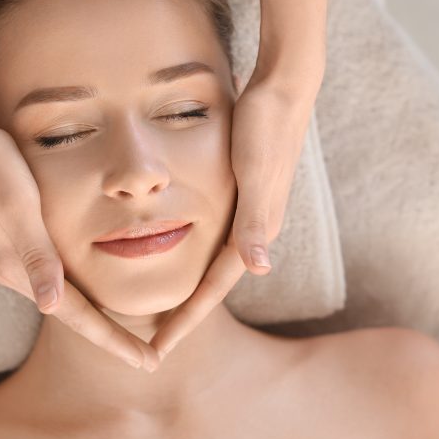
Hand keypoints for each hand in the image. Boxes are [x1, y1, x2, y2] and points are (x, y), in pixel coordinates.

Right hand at [0, 112, 158, 370]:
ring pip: (63, 299)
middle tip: (148, 359)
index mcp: (18, 269)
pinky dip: (79, 292)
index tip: (146, 362)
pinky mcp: (11, 241)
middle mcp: (14, 271)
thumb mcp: (19, 208)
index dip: (114, 340)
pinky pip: (53, 278)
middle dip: (111, 339)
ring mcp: (11, 258)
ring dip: (96, 319)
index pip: (77, 316)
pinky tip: (90, 289)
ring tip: (127, 334)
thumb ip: (35, 256)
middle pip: (73, 316)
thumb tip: (50, 306)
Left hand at [150, 70, 319, 359]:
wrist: (286, 87)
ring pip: (212, 262)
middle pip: (213, 283)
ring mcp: (250, 211)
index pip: (215, 288)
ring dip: (189, 287)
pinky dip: (193, 254)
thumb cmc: (267, 126)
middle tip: (152, 344)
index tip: (158, 350)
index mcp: (256, 229)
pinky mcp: (243, 192)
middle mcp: (255, 227)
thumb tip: (260, 269)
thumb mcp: (256, 172)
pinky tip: (176, 252)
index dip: (187, 320)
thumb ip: (257, 220)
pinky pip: (213, 237)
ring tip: (159, 309)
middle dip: (186, 314)